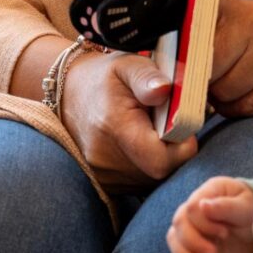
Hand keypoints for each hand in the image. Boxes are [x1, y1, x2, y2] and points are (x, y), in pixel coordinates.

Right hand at [61, 49, 196, 187]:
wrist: (69, 96)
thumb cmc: (104, 79)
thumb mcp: (126, 66)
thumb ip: (147, 77)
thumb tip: (164, 89)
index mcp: (115, 128)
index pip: (161, 159)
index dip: (182, 146)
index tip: (183, 125)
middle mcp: (106, 160)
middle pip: (162, 171)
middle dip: (175, 150)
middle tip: (168, 124)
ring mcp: (105, 177)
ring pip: (154, 179)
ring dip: (162, 158)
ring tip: (152, 132)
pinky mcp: (107, 186)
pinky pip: (142, 183)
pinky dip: (148, 166)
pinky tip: (141, 145)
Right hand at [167, 176, 252, 252]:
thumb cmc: (251, 212)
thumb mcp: (245, 208)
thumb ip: (226, 206)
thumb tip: (204, 205)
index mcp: (208, 192)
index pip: (192, 207)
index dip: (204, 224)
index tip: (225, 233)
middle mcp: (194, 207)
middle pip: (179, 223)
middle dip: (194, 243)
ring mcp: (190, 226)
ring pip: (174, 240)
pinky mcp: (191, 245)